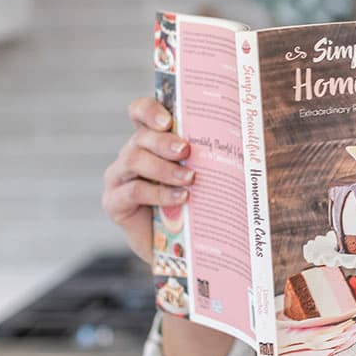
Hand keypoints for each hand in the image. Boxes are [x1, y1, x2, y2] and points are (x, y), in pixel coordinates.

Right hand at [101, 97, 194, 263]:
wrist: (178, 245)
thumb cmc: (192, 202)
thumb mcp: (201, 175)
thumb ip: (208, 157)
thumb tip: (241, 142)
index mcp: (150, 141)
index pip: (139, 113)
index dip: (149, 110)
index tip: (168, 120)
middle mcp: (130, 155)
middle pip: (140, 137)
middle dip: (165, 141)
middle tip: (187, 151)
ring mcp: (118, 178)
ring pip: (133, 160)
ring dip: (164, 168)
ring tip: (189, 179)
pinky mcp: (114, 203)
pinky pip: (132, 192)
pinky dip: (159, 194)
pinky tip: (180, 198)